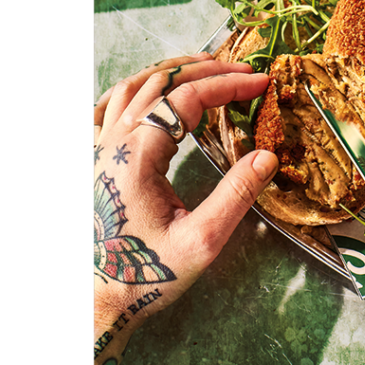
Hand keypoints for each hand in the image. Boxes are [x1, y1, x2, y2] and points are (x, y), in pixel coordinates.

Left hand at [92, 54, 274, 364]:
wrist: (100, 298)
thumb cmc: (147, 273)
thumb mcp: (201, 241)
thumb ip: (235, 195)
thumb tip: (267, 156)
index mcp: (138, 154)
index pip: (188, 99)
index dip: (228, 84)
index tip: (261, 82)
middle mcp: (115, 141)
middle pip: (162, 82)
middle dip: (207, 70)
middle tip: (244, 70)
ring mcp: (101, 147)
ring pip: (134, 85)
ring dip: (173, 70)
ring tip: (207, 66)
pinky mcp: (97, 158)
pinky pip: (111, 104)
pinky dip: (139, 85)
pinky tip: (155, 88)